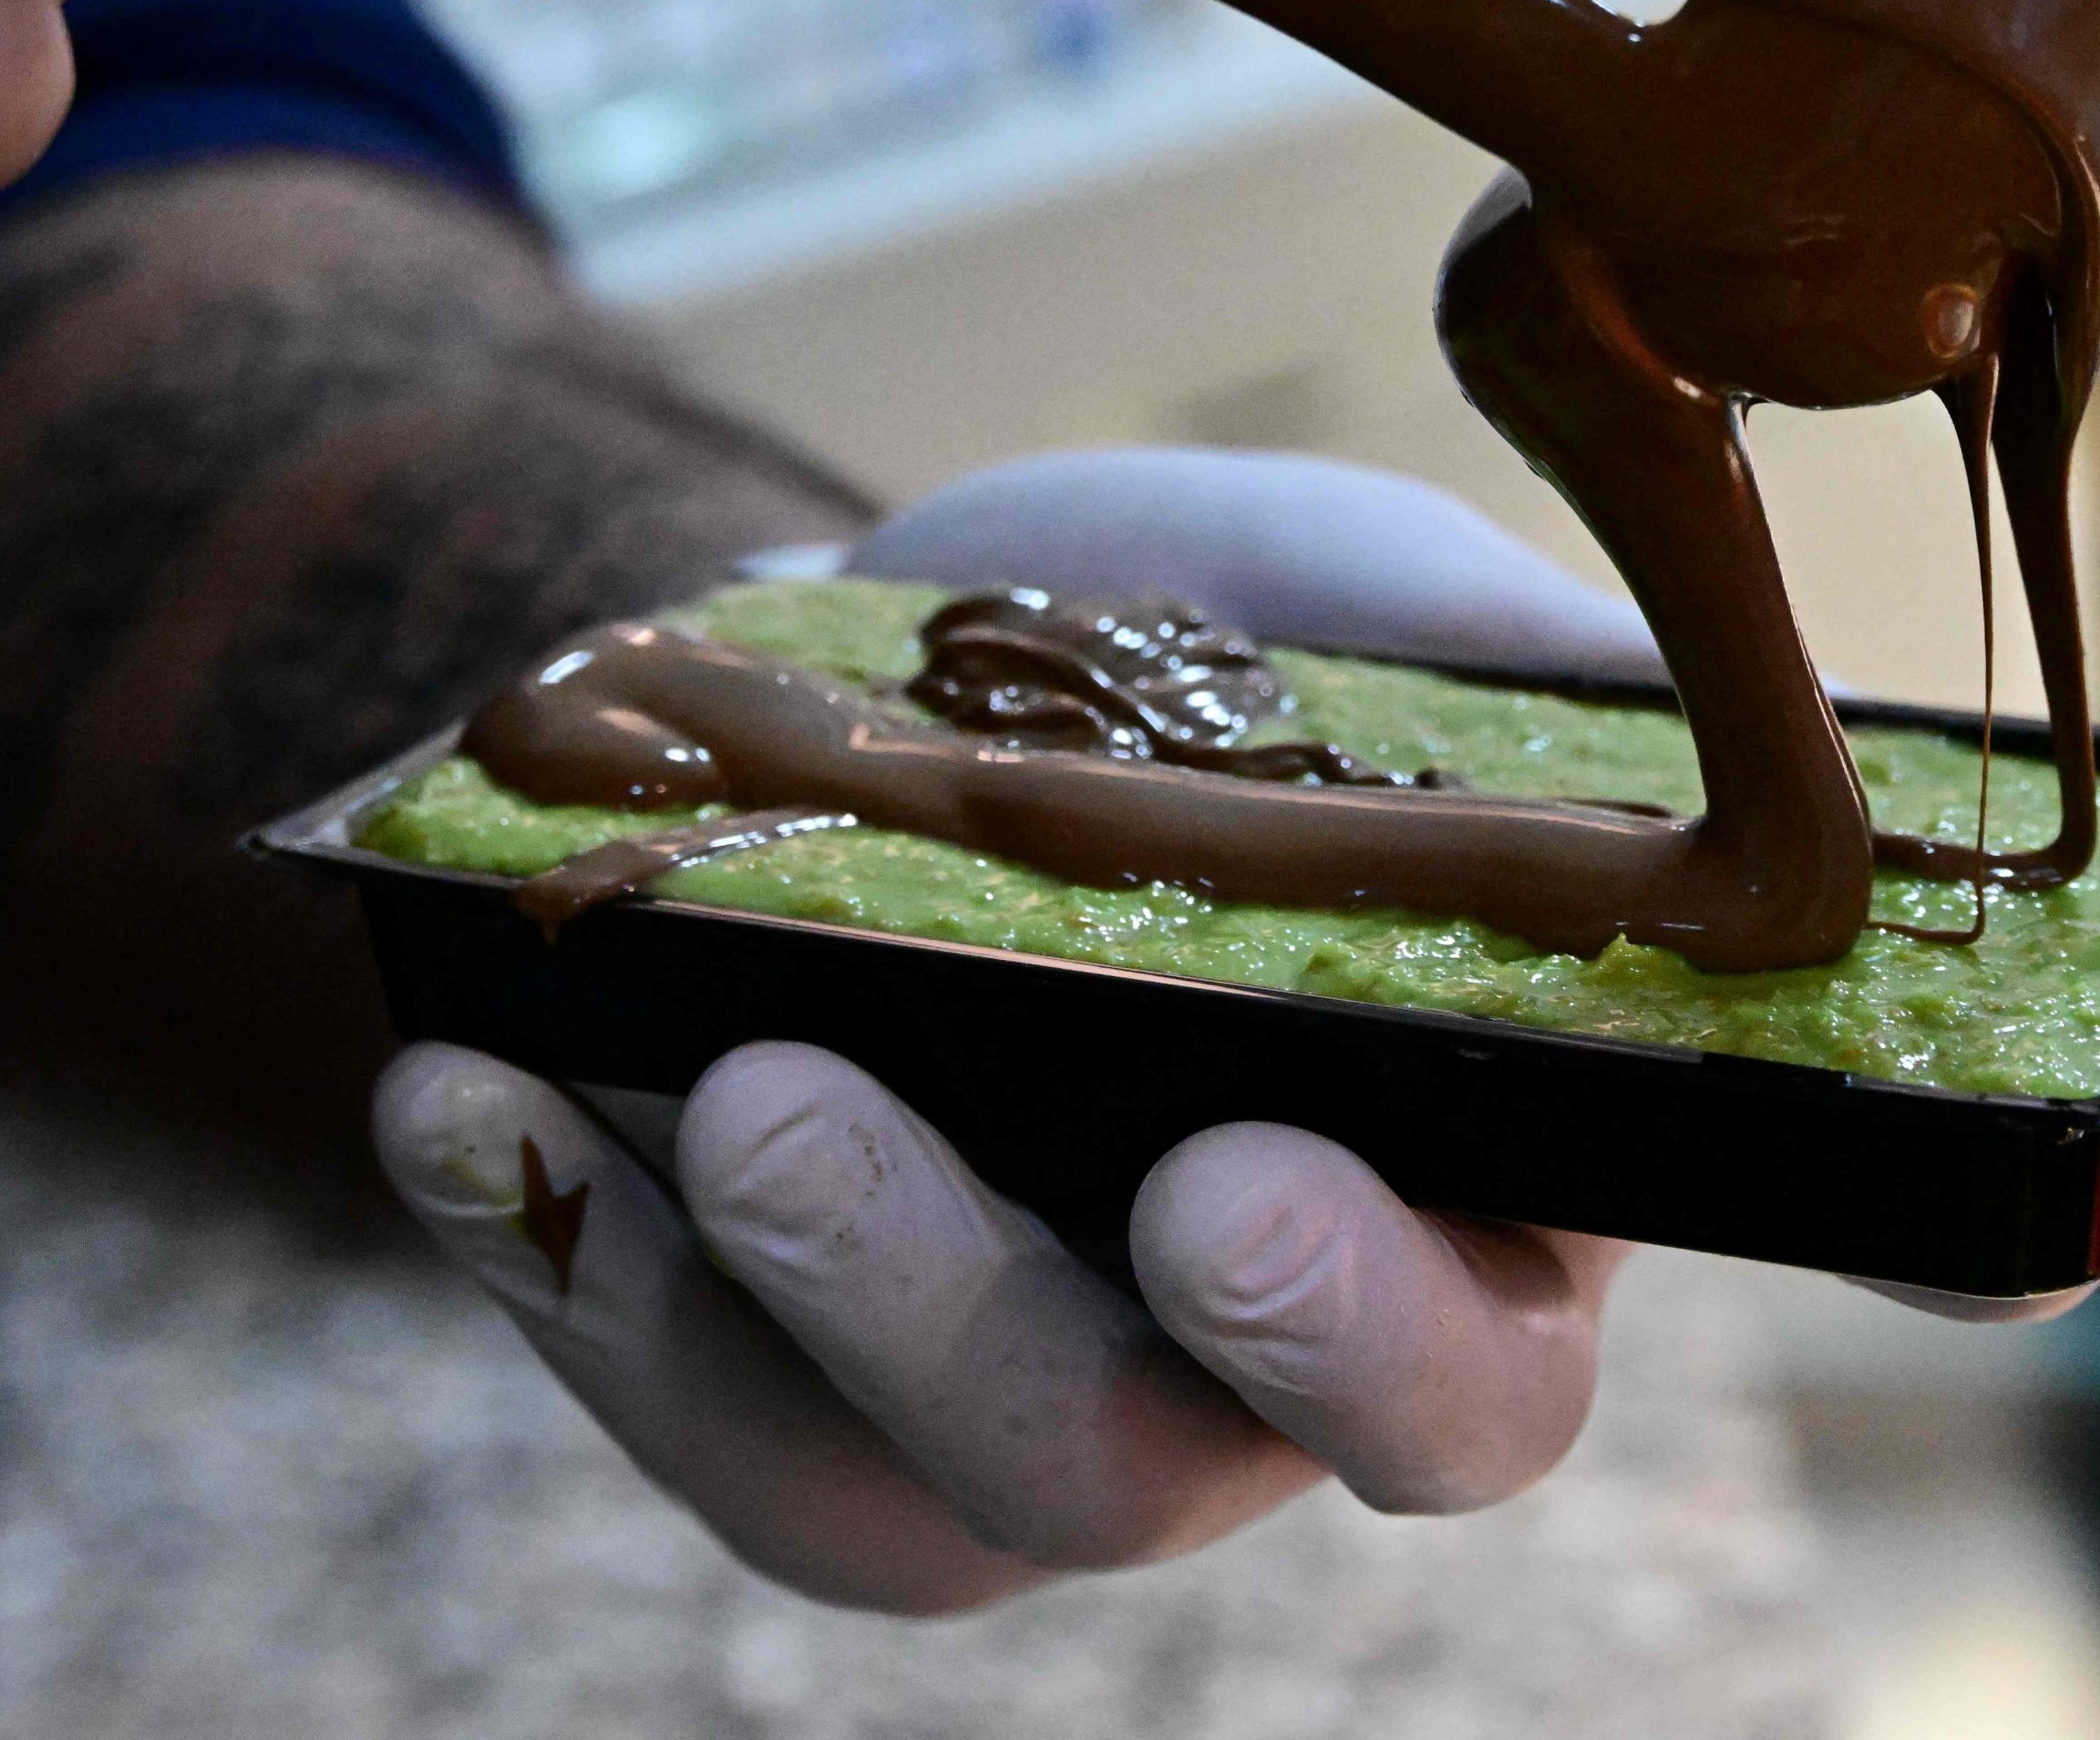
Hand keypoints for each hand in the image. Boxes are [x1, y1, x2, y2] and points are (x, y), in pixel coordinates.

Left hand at [370, 448, 2053, 1614]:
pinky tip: (457, 1091)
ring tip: (650, 1077)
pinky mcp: (777, 1381)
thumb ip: (1496, 678)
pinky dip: (556, 1261)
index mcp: (1443, 1210)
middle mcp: (1231, 1368)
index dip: (1386, 1347)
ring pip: (894, 1492)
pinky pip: (673, 1415)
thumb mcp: (1351, 607)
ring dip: (756, 1308)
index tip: (1227, 1188)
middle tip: (823, 1104)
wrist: (898, 652)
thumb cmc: (1185, 652)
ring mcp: (990, 1394)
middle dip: (990, 1316)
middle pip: (1148, 1471)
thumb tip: (1642, 708)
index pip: (1479, 1381)